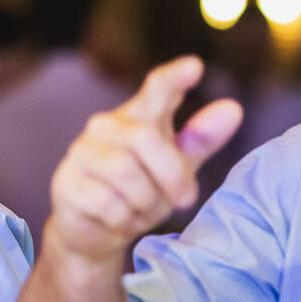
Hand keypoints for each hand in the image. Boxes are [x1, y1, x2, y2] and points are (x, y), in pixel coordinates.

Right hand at [43, 55, 242, 267]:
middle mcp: (105, 126)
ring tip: (141, 212)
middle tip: (184, 201)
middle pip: (145, 139)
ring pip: (126, 175)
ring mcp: (82, 153)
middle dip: (171, 176)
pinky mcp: (67, 183)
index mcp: (138, 118)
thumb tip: (234, 109)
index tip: (195, 67)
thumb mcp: (177, 169)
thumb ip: (201, 140)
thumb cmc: (139, 194)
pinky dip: (123, 220)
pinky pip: (107, 203)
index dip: (174, 78)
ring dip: (144, 203)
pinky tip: (119, 221)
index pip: (157, 90)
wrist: (96, 234)